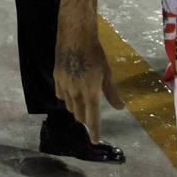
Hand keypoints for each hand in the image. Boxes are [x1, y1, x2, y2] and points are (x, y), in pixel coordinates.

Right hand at [54, 19, 123, 143]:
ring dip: (76, 108)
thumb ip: (111, 92)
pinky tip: (70, 92)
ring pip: (69, 106)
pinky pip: (60, 95)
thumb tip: (120, 107)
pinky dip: (66, 97)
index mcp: (91, 92)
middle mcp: (76, 92)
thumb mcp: (107, 73)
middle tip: (90, 115)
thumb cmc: (95, 53)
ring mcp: (64, 85)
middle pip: (79, 114)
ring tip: (81, 102)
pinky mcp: (56, 77)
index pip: (92, 118)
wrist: (75, 36)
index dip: (94, 131)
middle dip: (85, 118)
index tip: (94, 140)